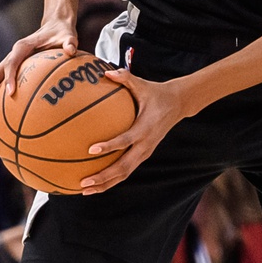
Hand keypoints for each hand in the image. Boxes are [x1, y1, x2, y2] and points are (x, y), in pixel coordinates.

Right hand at [0, 4, 79, 133]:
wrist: (54, 27)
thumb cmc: (61, 33)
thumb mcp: (68, 36)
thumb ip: (69, 42)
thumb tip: (71, 50)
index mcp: (22, 48)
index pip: (11, 63)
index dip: (9, 77)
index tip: (10, 93)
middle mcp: (10, 57)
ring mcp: (8, 66)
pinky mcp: (11, 74)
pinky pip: (0, 91)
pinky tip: (2, 125)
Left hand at [79, 70, 185, 192]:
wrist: (178, 105)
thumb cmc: (156, 93)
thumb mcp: (142, 84)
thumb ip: (124, 78)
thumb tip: (105, 72)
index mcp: (145, 128)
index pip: (125, 140)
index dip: (109, 146)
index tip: (91, 149)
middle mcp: (145, 145)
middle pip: (123, 167)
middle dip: (103, 177)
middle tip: (84, 183)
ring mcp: (145, 153)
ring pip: (124, 174)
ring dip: (105, 184)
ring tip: (84, 190)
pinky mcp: (142, 156)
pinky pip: (125, 171)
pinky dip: (110, 180)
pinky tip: (94, 184)